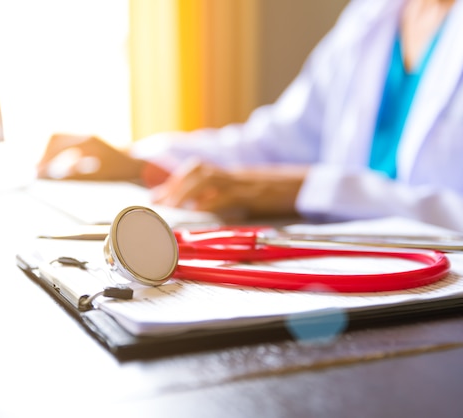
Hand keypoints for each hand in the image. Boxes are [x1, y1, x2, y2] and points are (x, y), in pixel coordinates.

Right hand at [37, 133, 143, 180]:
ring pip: (60, 139)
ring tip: (42, 169)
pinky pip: (66, 142)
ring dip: (49, 152)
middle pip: (56, 139)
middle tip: (36, 171)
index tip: (37, 172)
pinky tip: (55, 165)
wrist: (138, 164)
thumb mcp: (99, 176)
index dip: (45, 160)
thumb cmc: (120, 171)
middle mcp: (86, 136)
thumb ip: (76, 175)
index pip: (58, 147)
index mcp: (88, 142)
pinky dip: (57, 152)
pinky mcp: (88, 142)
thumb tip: (54, 175)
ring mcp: (87, 137)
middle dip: (44, 155)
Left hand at [151, 159, 306, 218]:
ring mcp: (243, 181)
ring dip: (186, 190)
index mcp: (230, 174)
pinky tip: (200, 210)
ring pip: (207, 177)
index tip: (158, 196)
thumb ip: (223, 199)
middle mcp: (233, 174)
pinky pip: (228, 194)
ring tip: (173, 204)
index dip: (175, 182)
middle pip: (197, 170)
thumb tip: (200, 210)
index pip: (196, 171)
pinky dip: (211, 201)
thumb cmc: (275, 193)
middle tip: (160, 202)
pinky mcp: (253, 192)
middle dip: (175, 184)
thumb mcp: (245, 195)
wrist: (304, 186)